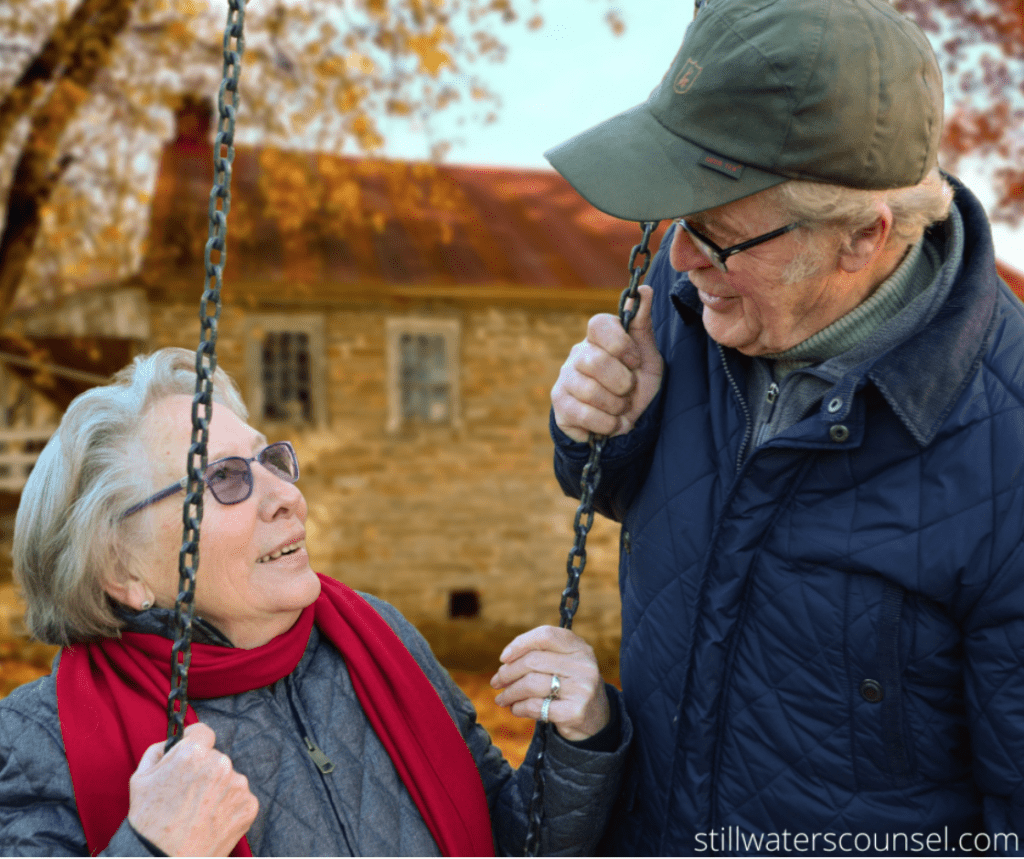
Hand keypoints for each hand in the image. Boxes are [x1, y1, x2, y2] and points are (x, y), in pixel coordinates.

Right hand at [128, 722, 258, 856]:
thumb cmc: (148, 821)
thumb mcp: (140, 778)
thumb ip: (158, 750)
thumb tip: (172, 740)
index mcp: (194, 752)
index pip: (203, 732)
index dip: (194, 742)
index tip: (192, 754)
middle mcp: (221, 763)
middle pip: (215, 758)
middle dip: (204, 770)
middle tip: (188, 795)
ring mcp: (238, 785)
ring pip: (228, 778)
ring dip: (218, 789)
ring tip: (198, 812)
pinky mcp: (249, 806)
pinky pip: (239, 798)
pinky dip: (228, 807)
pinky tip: (210, 821)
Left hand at [490, 625, 610, 741]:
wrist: (597, 718)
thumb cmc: (571, 685)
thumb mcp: (566, 663)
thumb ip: (542, 654)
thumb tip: (505, 660)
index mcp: (580, 647)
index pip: (545, 635)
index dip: (520, 643)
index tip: (503, 657)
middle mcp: (584, 665)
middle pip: (532, 661)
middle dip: (508, 672)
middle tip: (496, 681)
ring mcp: (581, 689)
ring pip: (531, 684)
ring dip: (510, 692)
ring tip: (502, 698)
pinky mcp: (575, 712)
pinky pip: (535, 706)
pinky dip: (519, 708)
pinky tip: (515, 709)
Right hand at [551, 285, 662, 442]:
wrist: (625, 424)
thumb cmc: (636, 386)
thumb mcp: (648, 358)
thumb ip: (643, 326)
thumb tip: (644, 290)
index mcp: (599, 338)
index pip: (598, 324)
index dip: (621, 345)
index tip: (635, 362)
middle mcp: (578, 354)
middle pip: (596, 361)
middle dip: (622, 384)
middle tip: (628, 391)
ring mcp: (565, 378)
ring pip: (590, 391)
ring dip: (616, 406)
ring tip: (620, 408)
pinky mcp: (559, 404)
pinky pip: (583, 414)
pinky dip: (606, 424)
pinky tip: (611, 423)